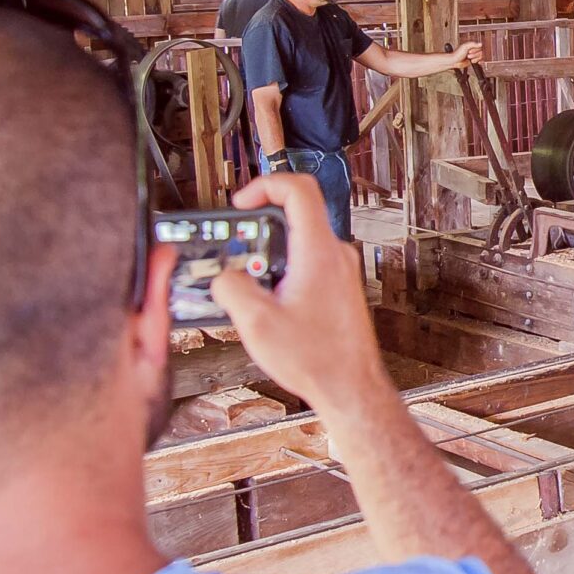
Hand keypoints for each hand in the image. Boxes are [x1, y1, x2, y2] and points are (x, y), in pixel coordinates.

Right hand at [210, 172, 395, 419]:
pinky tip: (266, 300)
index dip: (265, 185)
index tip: (242, 202)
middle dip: (258, 226)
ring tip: (248, 281)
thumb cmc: (317, 360)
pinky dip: (282, 269)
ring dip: (268, 252)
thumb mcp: (257, 324)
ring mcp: (340, 270)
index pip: (298, 189)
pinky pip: (306, 262)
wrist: (351, 388)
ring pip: (298, 240)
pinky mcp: (338, 287)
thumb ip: (231, 289)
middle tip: (235, 249)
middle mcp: (335, 255)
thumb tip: (223, 276)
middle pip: (295, 213)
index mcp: (318, 252)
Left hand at [450, 40, 484, 67]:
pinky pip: (480, 60)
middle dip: (475, 55)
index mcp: (471, 45)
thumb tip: (481, 44)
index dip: (475, 50)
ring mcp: (474, 56)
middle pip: (481, 52)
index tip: (469, 51)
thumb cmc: (457, 54)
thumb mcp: (465, 47)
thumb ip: (473, 44)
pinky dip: (480, 61)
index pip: (479, 47)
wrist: (454, 61)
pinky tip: (478, 62)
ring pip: (480, 56)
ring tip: (470, 59)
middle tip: (468, 56)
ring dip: (476, 59)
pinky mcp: (474, 60)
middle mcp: (473, 50)